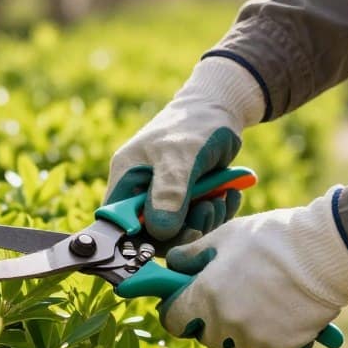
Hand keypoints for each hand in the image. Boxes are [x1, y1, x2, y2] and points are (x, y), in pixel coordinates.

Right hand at [106, 57, 264, 241]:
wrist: (222, 109)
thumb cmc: (195, 125)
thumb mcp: (182, 156)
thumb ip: (170, 192)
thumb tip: (159, 232)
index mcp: (126, 178)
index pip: (119, 223)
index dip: (139, 238)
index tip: (172, 236)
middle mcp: (140, 191)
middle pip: (151, 233)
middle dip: (182, 229)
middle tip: (207, 211)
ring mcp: (163, 196)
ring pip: (178, 230)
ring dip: (205, 220)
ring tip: (221, 197)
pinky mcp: (186, 199)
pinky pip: (197, 220)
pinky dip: (216, 213)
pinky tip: (228, 194)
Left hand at [161, 188, 347, 347]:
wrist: (324, 250)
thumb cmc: (269, 238)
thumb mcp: (223, 237)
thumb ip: (191, 255)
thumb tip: (172, 264)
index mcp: (205, 296)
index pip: (173, 321)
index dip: (175, 312)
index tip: (181, 304)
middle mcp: (226, 323)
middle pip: (206, 336)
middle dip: (209, 320)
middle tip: (226, 297)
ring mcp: (255, 338)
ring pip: (238, 344)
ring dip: (242, 329)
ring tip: (259, 300)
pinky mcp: (284, 347)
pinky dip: (273, 337)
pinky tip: (282, 313)